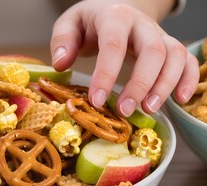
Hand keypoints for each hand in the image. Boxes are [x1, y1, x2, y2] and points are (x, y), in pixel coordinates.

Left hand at [50, 0, 198, 116]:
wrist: (114, 6)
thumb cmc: (90, 22)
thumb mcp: (69, 24)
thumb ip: (62, 41)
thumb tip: (61, 64)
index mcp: (113, 17)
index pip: (113, 45)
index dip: (106, 74)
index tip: (97, 100)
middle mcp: (141, 25)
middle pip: (152, 50)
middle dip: (140, 83)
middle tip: (126, 110)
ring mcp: (159, 35)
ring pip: (174, 55)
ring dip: (165, 85)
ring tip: (148, 109)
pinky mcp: (169, 46)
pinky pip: (188, 60)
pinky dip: (189, 79)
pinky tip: (180, 100)